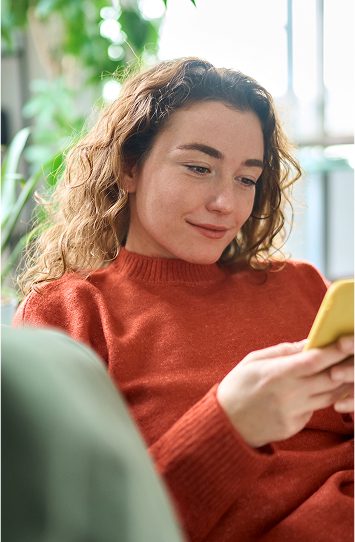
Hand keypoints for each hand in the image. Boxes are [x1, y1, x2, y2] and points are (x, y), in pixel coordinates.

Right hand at [217, 336, 353, 447]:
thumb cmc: (237, 386)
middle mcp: (288, 394)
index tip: (348, 341)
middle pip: (329, 379)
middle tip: (353, 354)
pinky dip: (320, 398)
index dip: (335, 351)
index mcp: (276, 374)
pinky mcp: (294, 426)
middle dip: (345, 366)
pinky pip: (314, 409)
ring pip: (329, 397)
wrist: (224, 424)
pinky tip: (319, 389)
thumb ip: (282, 351)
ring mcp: (293, 413)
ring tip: (346, 370)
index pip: (314, 361)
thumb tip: (308, 343)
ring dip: (340, 383)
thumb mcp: (253, 360)